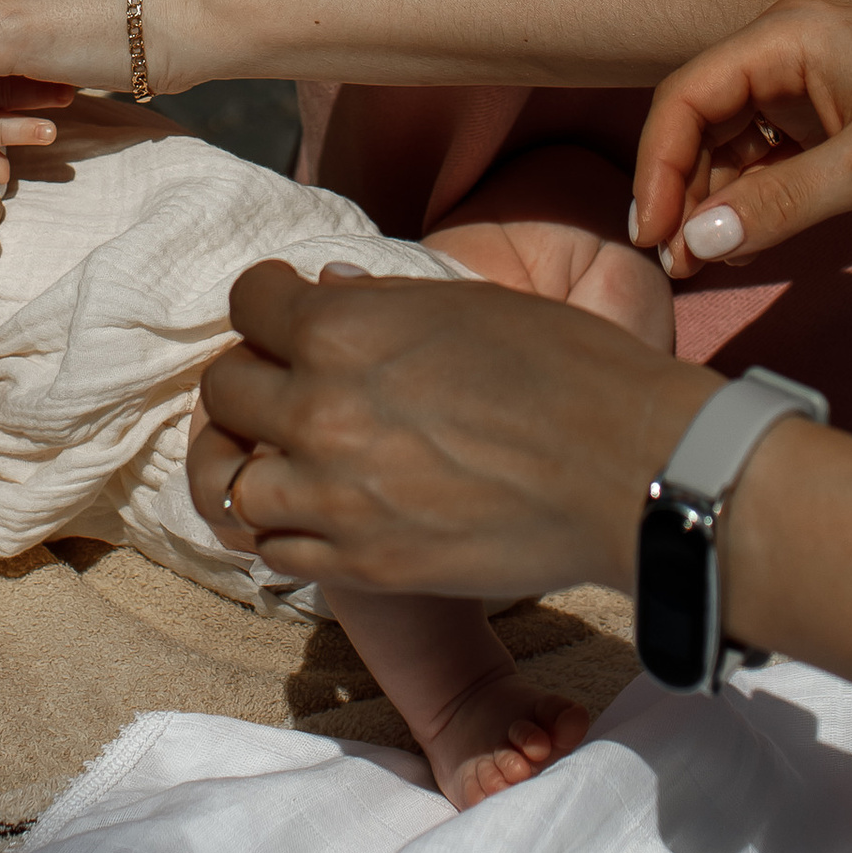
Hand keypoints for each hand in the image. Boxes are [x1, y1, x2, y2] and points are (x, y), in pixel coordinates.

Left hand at [192, 260, 713, 600]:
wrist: (627, 472)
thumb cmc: (567, 369)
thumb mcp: (471, 303)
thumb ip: (383, 299)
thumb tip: (324, 286)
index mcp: (344, 328)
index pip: (248, 304)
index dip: (267, 302)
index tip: (286, 311)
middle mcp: (321, 409)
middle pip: (224, 391)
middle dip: (251, 378)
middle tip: (288, 382)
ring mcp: (335, 496)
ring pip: (235, 480)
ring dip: (258, 461)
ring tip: (296, 456)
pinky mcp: (362, 566)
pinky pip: (277, 549)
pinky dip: (286, 527)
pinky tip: (321, 510)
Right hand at [630, 0, 851, 273]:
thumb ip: (777, 205)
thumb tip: (695, 241)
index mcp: (786, 36)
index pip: (685, 97)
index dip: (658, 167)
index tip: (652, 235)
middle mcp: (788, 53)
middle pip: (700, 120)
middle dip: (680, 189)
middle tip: (672, 262)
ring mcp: (813, 89)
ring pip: (733, 145)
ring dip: (713, 201)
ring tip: (700, 263)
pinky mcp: (839, 123)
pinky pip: (772, 162)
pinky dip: (752, 201)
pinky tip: (742, 242)